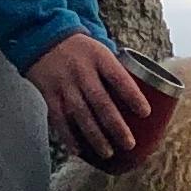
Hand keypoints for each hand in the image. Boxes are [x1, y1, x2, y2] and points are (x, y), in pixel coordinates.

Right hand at [27, 29, 145, 163]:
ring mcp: (64, 83)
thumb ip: (117, 72)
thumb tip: (145, 98)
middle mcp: (81, 70)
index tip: (146, 113)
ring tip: (108, 153)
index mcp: (100, 57)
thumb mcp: (101, 52)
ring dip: (95, 136)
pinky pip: (59, 118)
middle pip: (100, 101)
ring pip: (80, 114)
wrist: (44, 38)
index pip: (119, 77)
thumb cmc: (83, 51)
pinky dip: (68, 136)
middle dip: (116, 125)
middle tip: (129, 144)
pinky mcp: (49, 93)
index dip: (132, 95)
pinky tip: (79, 151)